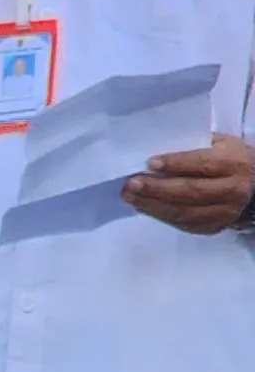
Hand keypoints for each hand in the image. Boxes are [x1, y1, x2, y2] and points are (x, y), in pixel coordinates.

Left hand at [124, 132, 254, 236]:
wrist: (254, 184)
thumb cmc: (228, 158)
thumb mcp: (219, 144)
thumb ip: (194, 146)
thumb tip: (155, 153)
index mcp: (235, 164)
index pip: (203, 165)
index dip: (175, 164)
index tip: (149, 163)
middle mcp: (233, 190)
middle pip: (190, 191)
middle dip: (156, 188)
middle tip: (131, 183)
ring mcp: (225, 212)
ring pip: (184, 212)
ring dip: (151, 205)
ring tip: (129, 196)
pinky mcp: (214, 227)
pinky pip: (183, 224)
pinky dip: (160, 215)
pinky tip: (143, 206)